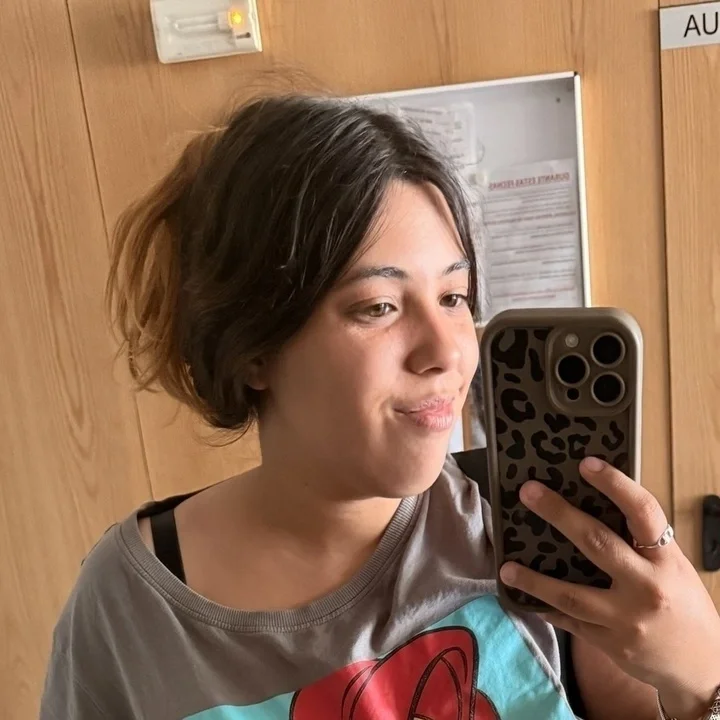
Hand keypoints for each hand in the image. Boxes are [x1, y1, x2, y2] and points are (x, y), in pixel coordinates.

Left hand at [499, 457, 719, 719]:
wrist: (703, 669)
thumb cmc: (684, 606)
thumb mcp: (674, 568)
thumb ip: (642, 544)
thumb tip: (594, 504)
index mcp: (666, 561)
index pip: (643, 514)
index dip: (615, 485)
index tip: (587, 464)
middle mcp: (646, 587)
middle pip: (597, 543)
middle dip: (559, 514)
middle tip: (528, 492)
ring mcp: (625, 619)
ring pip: (571, 594)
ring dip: (534, 579)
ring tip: (506, 567)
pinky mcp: (610, 644)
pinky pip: (570, 622)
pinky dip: (546, 607)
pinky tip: (524, 597)